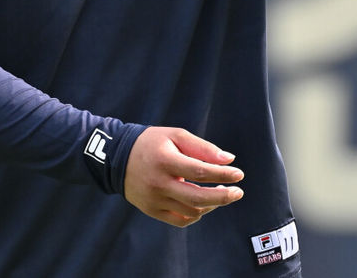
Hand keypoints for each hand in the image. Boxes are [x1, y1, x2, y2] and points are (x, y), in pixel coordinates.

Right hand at [124, 126, 244, 226]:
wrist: (117, 158)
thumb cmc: (152, 143)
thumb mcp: (175, 135)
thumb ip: (202, 147)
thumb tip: (229, 160)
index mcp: (165, 160)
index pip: (200, 171)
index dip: (222, 174)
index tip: (239, 174)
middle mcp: (159, 183)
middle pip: (197, 197)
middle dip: (223, 196)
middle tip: (238, 192)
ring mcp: (155, 200)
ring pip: (191, 211)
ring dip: (212, 204)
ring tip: (221, 193)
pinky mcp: (152, 211)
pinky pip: (181, 220)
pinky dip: (197, 215)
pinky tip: (205, 204)